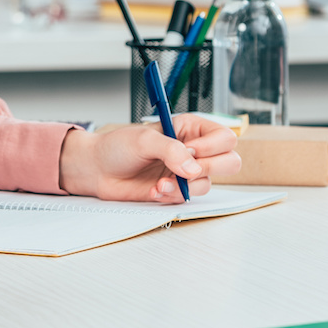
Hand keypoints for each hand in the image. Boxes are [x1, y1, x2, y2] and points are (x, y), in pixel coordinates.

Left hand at [57, 116, 240, 201]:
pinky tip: (155, 190)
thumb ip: (171, 150)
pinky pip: (188, 198)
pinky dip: (173, 195)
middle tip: (186, 169)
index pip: (224, 137)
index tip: (190, 150)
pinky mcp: (177, 191)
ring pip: (208, 183)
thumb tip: (193, 167)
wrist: (97, 170)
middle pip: (230, 161)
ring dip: (185, 185)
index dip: (212, 146)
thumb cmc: (117, 147)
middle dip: (209, 168)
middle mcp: (193, 151)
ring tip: (161, 182)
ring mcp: (186, 172)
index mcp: (189, 129)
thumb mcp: (143, 139)